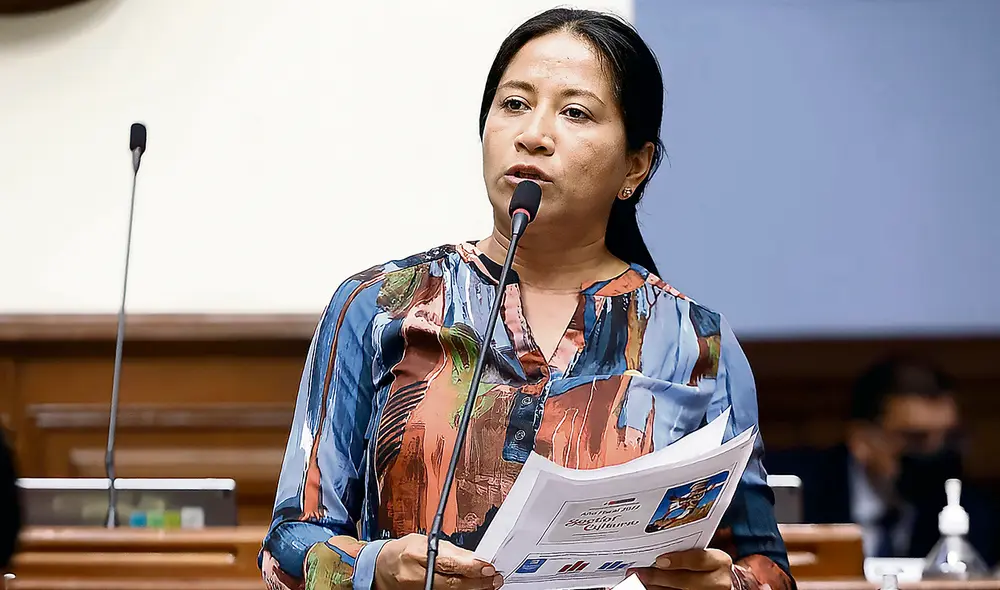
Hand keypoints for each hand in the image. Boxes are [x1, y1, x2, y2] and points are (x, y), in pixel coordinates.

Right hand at [374, 533, 502, 589]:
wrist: (381, 569)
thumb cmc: (403, 552)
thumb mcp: (423, 542)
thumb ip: (448, 550)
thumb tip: (473, 556)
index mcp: (416, 554)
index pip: (448, 562)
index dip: (470, 566)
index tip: (487, 566)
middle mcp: (416, 575)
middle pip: (452, 583)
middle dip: (477, 581)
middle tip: (494, 577)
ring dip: (472, 589)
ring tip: (489, 585)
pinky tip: (472, 589)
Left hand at [626, 548, 732, 589]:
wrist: (724, 583)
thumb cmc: (708, 565)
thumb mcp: (704, 555)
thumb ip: (686, 553)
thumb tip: (655, 553)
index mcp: (720, 561)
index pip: (698, 560)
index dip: (678, 560)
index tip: (659, 560)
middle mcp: (720, 581)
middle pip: (686, 581)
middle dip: (659, 577)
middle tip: (638, 572)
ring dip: (656, 588)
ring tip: (639, 582)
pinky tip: (651, 589)